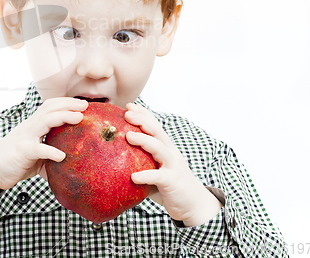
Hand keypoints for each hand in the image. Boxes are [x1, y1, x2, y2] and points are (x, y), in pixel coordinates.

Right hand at [0, 97, 87, 196]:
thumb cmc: (13, 161)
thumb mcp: (35, 157)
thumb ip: (50, 157)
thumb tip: (69, 166)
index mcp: (33, 125)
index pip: (50, 106)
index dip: (66, 102)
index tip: (82, 104)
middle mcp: (29, 127)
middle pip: (50, 108)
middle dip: (68, 104)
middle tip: (85, 106)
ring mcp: (25, 137)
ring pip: (45, 120)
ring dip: (63, 117)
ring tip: (78, 118)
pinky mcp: (22, 151)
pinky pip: (38, 148)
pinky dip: (50, 151)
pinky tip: (62, 156)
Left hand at [125, 103, 221, 226]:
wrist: (194, 205)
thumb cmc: (170, 186)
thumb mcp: (156, 169)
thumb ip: (142, 162)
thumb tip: (115, 157)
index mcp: (165, 147)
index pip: (154, 125)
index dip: (143, 114)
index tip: (128, 105)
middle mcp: (170, 152)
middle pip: (156, 131)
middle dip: (142, 120)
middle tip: (127, 114)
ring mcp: (172, 166)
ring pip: (159, 148)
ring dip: (143, 140)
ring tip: (128, 136)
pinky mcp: (172, 182)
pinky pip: (158, 176)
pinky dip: (146, 175)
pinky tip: (134, 177)